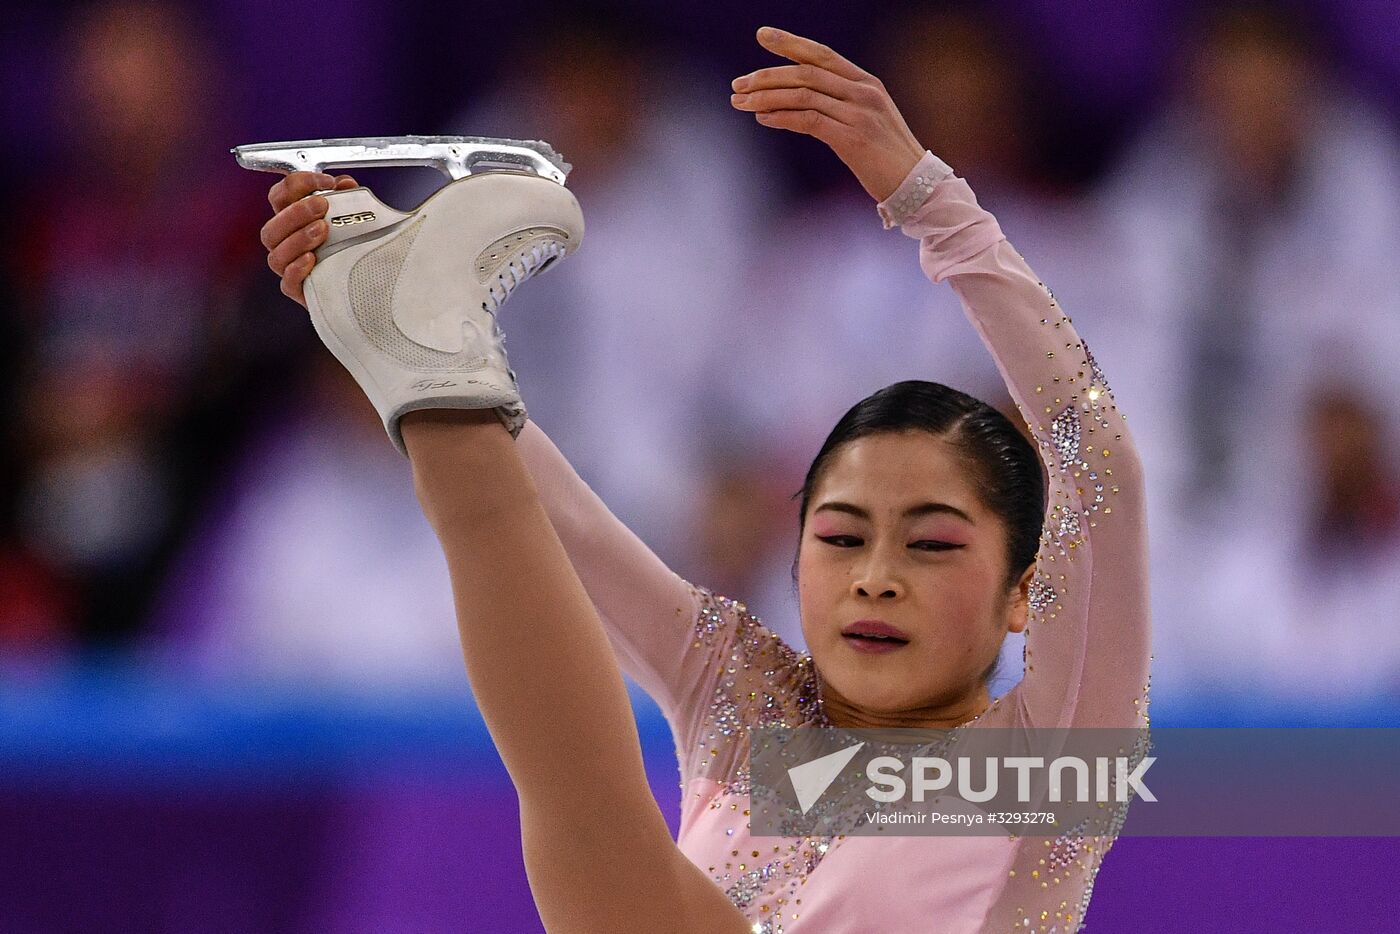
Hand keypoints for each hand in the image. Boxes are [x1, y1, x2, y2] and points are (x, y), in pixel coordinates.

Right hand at [260, 171, 360, 307]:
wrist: (368, 283)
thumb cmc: (353, 245)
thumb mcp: (354, 217)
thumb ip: (347, 198)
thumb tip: (345, 184)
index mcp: (294, 221)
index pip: (280, 196)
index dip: (297, 184)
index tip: (326, 181)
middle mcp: (286, 243)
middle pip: (272, 227)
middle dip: (295, 212)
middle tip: (322, 205)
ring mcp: (291, 268)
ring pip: (276, 255)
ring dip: (297, 239)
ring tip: (322, 230)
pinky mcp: (300, 291)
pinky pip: (288, 283)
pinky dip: (297, 269)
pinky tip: (312, 259)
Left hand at [730, 26, 926, 203]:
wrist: (916, 186)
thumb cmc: (886, 158)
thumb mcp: (866, 121)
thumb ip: (840, 104)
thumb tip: (798, 100)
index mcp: (866, 82)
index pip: (821, 54)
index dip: (790, 43)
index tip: (761, 35)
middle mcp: (863, 92)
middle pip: (806, 72)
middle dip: (767, 76)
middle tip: (737, 84)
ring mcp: (859, 113)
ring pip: (803, 94)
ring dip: (766, 97)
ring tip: (740, 102)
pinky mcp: (853, 138)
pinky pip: (809, 120)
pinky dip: (781, 117)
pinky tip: (762, 118)